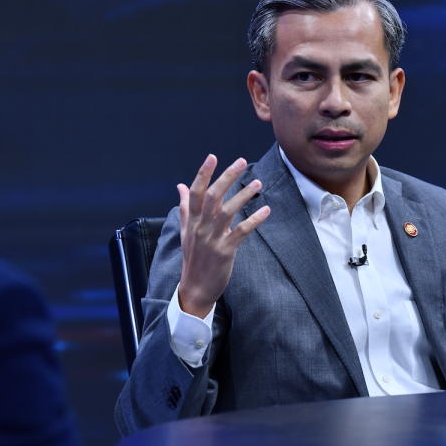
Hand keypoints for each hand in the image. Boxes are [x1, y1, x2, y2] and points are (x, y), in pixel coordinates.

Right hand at [176, 155, 270, 317]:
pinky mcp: (225, 251)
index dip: (203, 174)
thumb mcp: (185, 231)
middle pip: (213, 196)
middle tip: (241, 161)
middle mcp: (200, 226)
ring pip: (228, 211)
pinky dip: (254, 220)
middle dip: (227, 177)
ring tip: (258, 183)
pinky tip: (266, 210)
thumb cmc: (192, 257)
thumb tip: (180, 185)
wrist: (194, 288)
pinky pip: (241, 232)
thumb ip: (185, 207)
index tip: (212, 157)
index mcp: (191, 220)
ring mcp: (212, 238)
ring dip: (244, 195)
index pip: (195, 192)